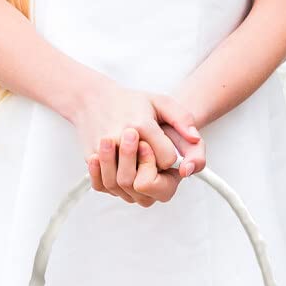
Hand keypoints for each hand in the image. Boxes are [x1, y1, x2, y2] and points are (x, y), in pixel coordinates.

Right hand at [71, 82, 201, 205]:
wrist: (91, 99)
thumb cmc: (130, 102)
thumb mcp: (161, 102)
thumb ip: (183, 119)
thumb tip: (195, 139)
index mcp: (142, 125)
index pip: (167, 160)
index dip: (169, 159)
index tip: (163, 149)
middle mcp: (121, 139)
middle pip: (144, 179)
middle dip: (151, 173)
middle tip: (148, 158)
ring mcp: (103, 150)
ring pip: (123, 187)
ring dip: (133, 180)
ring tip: (135, 163)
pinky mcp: (90, 159)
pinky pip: (105, 186)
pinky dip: (115, 186)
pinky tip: (122, 171)